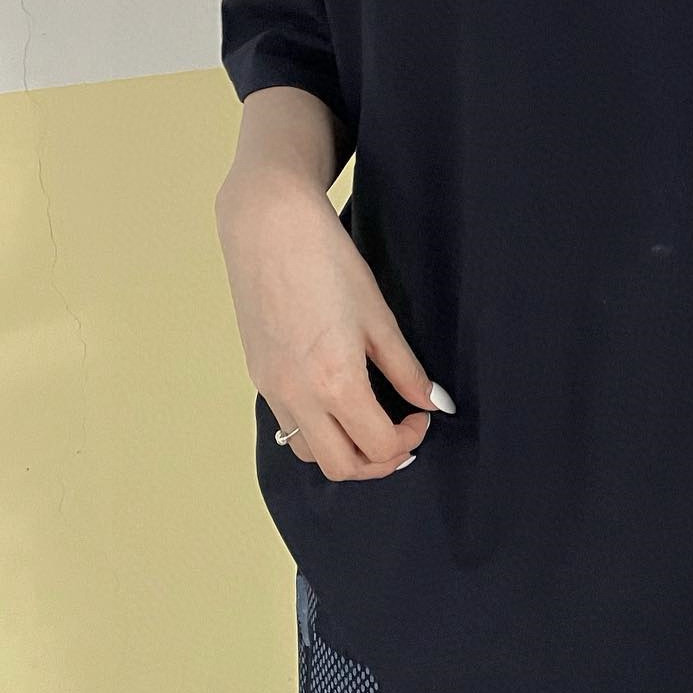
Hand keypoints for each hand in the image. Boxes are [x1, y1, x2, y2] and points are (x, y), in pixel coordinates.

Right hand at [216, 167, 452, 480]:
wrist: (268, 225)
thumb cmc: (328, 261)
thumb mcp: (379, 317)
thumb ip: (407, 369)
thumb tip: (434, 404)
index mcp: (334, 383)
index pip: (379, 447)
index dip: (410, 440)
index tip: (421, 416)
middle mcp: (297, 395)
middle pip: (342, 467)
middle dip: (378, 461)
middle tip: (401, 435)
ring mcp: (272, 388)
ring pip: (310, 453)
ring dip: (345, 450)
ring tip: (370, 422)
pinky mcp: (258, 376)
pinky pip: (288, 425)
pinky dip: (318, 430)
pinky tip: (338, 401)